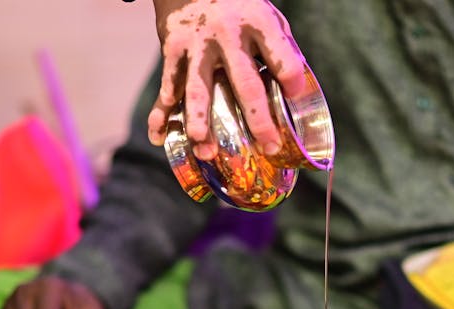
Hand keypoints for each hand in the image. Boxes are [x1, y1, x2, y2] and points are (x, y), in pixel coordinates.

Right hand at [146, 0, 311, 160]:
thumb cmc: (237, 5)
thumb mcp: (265, 16)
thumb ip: (279, 50)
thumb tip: (295, 94)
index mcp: (258, 22)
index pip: (281, 55)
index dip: (292, 78)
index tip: (295, 97)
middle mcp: (227, 33)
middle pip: (245, 83)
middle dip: (258, 119)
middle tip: (268, 147)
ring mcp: (197, 43)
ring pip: (198, 88)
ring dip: (200, 121)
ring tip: (205, 149)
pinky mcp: (172, 48)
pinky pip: (167, 85)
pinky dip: (161, 113)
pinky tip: (158, 136)